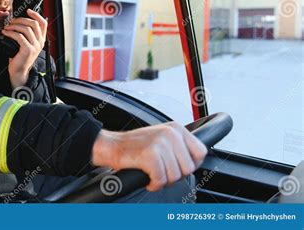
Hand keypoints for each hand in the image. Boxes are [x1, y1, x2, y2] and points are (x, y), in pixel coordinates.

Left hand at [1, 9, 47, 88]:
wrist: (19, 71)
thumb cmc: (20, 57)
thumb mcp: (26, 44)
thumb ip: (27, 35)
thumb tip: (20, 21)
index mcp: (41, 40)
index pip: (43, 23)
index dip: (36, 15)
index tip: (28, 11)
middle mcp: (40, 42)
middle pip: (33, 23)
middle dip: (21, 19)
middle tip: (12, 21)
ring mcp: (35, 46)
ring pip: (26, 29)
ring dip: (14, 26)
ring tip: (7, 27)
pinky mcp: (28, 50)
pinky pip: (19, 36)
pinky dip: (11, 32)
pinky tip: (5, 33)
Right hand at [91, 122, 206, 191]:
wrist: (112, 146)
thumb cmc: (135, 145)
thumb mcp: (161, 138)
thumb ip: (179, 146)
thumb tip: (194, 162)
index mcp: (176, 128)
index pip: (200, 152)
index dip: (191, 165)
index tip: (178, 167)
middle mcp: (170, 133)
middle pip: (188, 168)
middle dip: (175, 175)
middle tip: (161, 172)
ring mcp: (160, 143)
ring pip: (175, 176)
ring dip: (163, 180)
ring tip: (153, 173)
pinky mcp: (150, 155)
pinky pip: (161, 179)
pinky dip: (154, 184)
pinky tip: (147, 178)